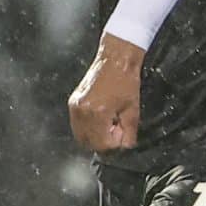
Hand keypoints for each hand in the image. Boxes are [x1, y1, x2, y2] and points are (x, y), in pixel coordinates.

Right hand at [68, 34, 144, 153]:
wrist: (116, 59)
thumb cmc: (126, 81)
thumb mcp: (132, 110)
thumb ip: (129, 132)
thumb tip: (124, 146)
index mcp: (97, 113)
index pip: (102, 144)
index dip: (114, 143)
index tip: (122, 132)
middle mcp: (82, 111)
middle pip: (89, 143)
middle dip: (103, 142)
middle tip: (115, 129)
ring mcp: (75, 107)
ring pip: (81, 136)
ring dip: (94, 136)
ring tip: (108, 123)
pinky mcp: (73, 102)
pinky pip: (77, 125)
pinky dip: (88, 127)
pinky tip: (100, 118)